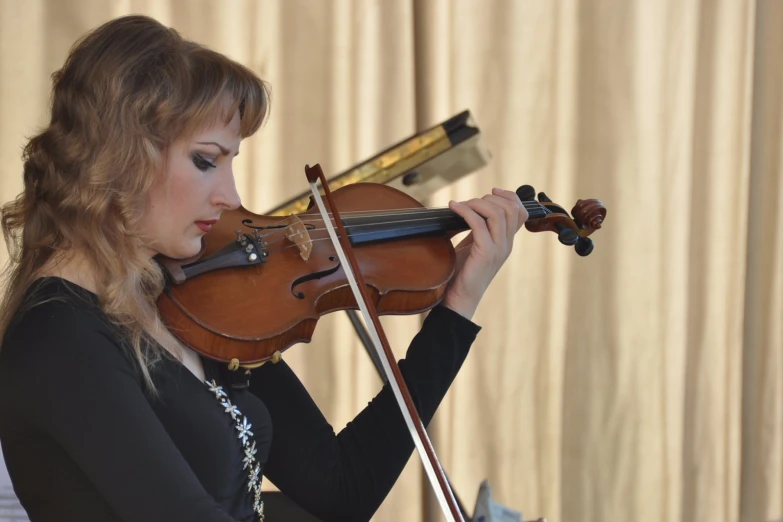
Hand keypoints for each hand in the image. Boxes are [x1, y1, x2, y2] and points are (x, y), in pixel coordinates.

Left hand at [442, 188, 527, 319]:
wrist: (457, 299)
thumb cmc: (461, 273)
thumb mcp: (473, 245)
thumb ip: (478, 228)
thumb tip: (470, 206)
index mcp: (506, 242)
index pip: (520, 212)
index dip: (509, 196)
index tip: (492, 191)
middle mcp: (506, 244)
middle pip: (510, 208)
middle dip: (488, 198)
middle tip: (469, 203)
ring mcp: (498, 249)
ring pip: (497, 213)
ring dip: (476, 203)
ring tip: (461, 206)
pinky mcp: (486, 254)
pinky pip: (479, 224)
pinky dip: (465, 211)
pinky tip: (453, 208)